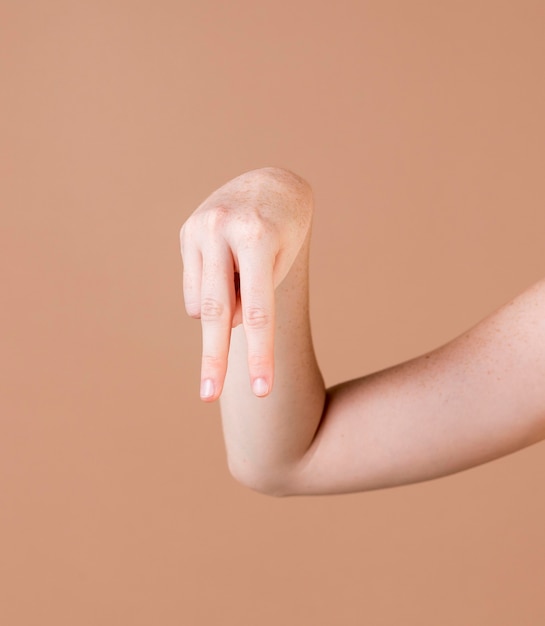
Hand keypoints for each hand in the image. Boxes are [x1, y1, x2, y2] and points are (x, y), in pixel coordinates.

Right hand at [180, 167, 312, 400]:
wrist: (270, 183)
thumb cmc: (286, 230)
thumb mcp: (283, 260)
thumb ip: (252, 296)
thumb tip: (223, 324)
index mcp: (257, 237)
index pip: (260, 310)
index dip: (260, 355)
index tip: (263, 391)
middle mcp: (222, 230)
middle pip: (217, 310)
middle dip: (214, 358)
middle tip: (208, 397)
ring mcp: (199, 229)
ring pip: (202, 299)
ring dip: (223, 309)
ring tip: (246, 275)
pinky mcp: (186, 232)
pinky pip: (194, 285)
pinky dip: (211, 291)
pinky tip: (227, 267)